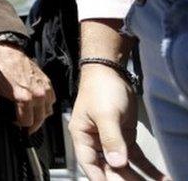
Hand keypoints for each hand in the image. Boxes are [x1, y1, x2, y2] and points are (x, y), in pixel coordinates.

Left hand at [0, 42, 54, 132]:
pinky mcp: (48, 82)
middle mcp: (37, 95)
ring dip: (40, 115)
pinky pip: (52, 100)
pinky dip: (46, 105)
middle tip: (24, 125)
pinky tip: (37, 104)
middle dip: (32, 124)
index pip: (27, 122)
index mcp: (24, 98)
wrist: (8, 50)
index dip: (20, 125)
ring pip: (48, 111)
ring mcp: (44, 89)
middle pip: (40, 120)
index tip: (15, 123)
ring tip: (30, 115)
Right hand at [69, 64, 168, 180]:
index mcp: (82, 137)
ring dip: (139, 178)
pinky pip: (136, 158)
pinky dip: (147, 168)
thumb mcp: (106, 115)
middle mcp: (95, 143)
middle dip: (124, 180)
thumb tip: (117, 163)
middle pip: (109, 168)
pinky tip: (160, 177)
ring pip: (124, 166)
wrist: (110, 72)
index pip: (90, 165)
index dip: (100, 179)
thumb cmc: (100, 90)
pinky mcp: (125, 138)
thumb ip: (111, 139)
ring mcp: (111, 141)